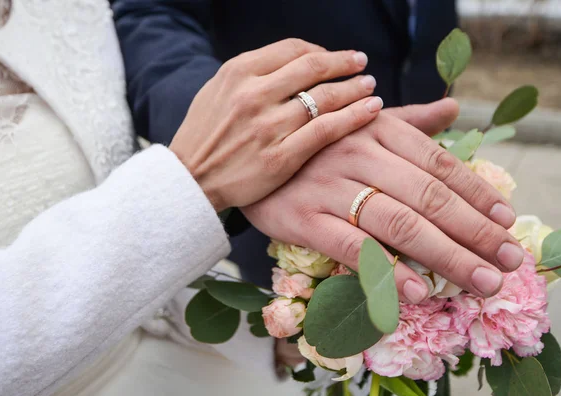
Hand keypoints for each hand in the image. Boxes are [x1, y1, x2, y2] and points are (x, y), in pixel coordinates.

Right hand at [169, 39, 382, 210]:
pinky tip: (372, 109)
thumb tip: (293, 63)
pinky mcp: (280, 157)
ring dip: (355, 88)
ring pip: (325, 97)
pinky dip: (354, 116)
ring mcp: (267, 127)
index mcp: (237, 73)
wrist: (189, 181)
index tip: (336, 57)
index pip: (293, 50)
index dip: (322, 50)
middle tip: (361, 63)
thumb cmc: (203, 136)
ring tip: (371, 86)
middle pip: (313, 68)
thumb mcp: (216, 91)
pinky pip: (326, 130)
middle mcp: (253, 94)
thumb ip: (251, 75)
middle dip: (344, 63)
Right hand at [243, 99, 523, 302]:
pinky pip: (350, 246)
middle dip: (473, 232)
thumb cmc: (314, 146)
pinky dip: (385, 270)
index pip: (438, 162)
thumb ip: (408, 122)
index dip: (476, 192)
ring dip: (444, 255)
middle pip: (427, 197)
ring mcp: (328, 188)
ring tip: (479, 280)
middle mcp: (356, 154)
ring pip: (397, 224)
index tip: (506, 220)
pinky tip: (417, 291)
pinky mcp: (302, 219)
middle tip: (507, 262)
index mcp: (376, 129)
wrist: (248, 155)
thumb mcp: (359, 124)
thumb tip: (454, 110)